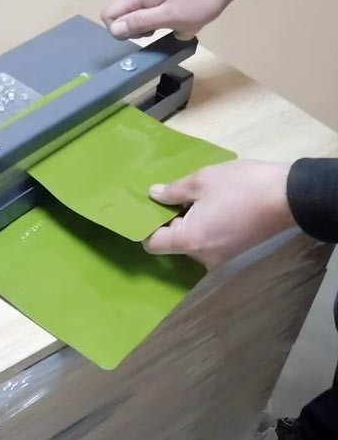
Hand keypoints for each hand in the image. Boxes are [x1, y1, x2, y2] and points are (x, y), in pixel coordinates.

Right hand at [101, 0, 257, 39]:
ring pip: (135, 7)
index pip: (109, 14)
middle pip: (122, 11)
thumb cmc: (200, 1)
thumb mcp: (169, 18)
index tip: (143, 35)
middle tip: (160, 30)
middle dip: (136, 26)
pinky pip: (147, 0)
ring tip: (170, 22)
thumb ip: (139, 23)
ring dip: (148, 20)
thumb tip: (114, 29)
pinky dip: (156, 10)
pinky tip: (174, 12)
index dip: (120, 31)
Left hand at [143, 160, 294, 268]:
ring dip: (192, 225)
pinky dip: (208, 230)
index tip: (153, 209)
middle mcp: (203, 257)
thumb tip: (154, 195)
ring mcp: (221, 259)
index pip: (153, 245)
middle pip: (174, 244)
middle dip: (173, 222)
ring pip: (193, 244)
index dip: (148, 227)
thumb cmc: (242, 186)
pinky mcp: (236, 254)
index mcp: (189, 241)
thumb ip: (173, 191)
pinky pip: (210, 244)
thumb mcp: (202, 181)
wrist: (291, 197)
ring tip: (202, 201)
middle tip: (180, 198)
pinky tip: (217, 209)